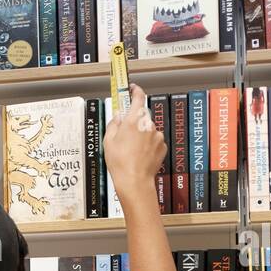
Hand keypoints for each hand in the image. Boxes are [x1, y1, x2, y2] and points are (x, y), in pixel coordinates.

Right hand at [102, 84, 165, 199]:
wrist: (134, 181)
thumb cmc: (120, 162)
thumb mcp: (109, 141)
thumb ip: (114, 124)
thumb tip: (117, 117)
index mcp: (134, 120)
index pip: (138, 97)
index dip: (136, 90)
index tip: (133, 88)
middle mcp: (148, 125)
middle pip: (142, 117)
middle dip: (134, 122)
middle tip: (124, 135)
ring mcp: (157, 135)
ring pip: (148, 130)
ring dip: (141, 135)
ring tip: (131, 150)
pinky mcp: (162, 146)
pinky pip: (154, 141)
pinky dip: (148, 145)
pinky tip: (140, 155)